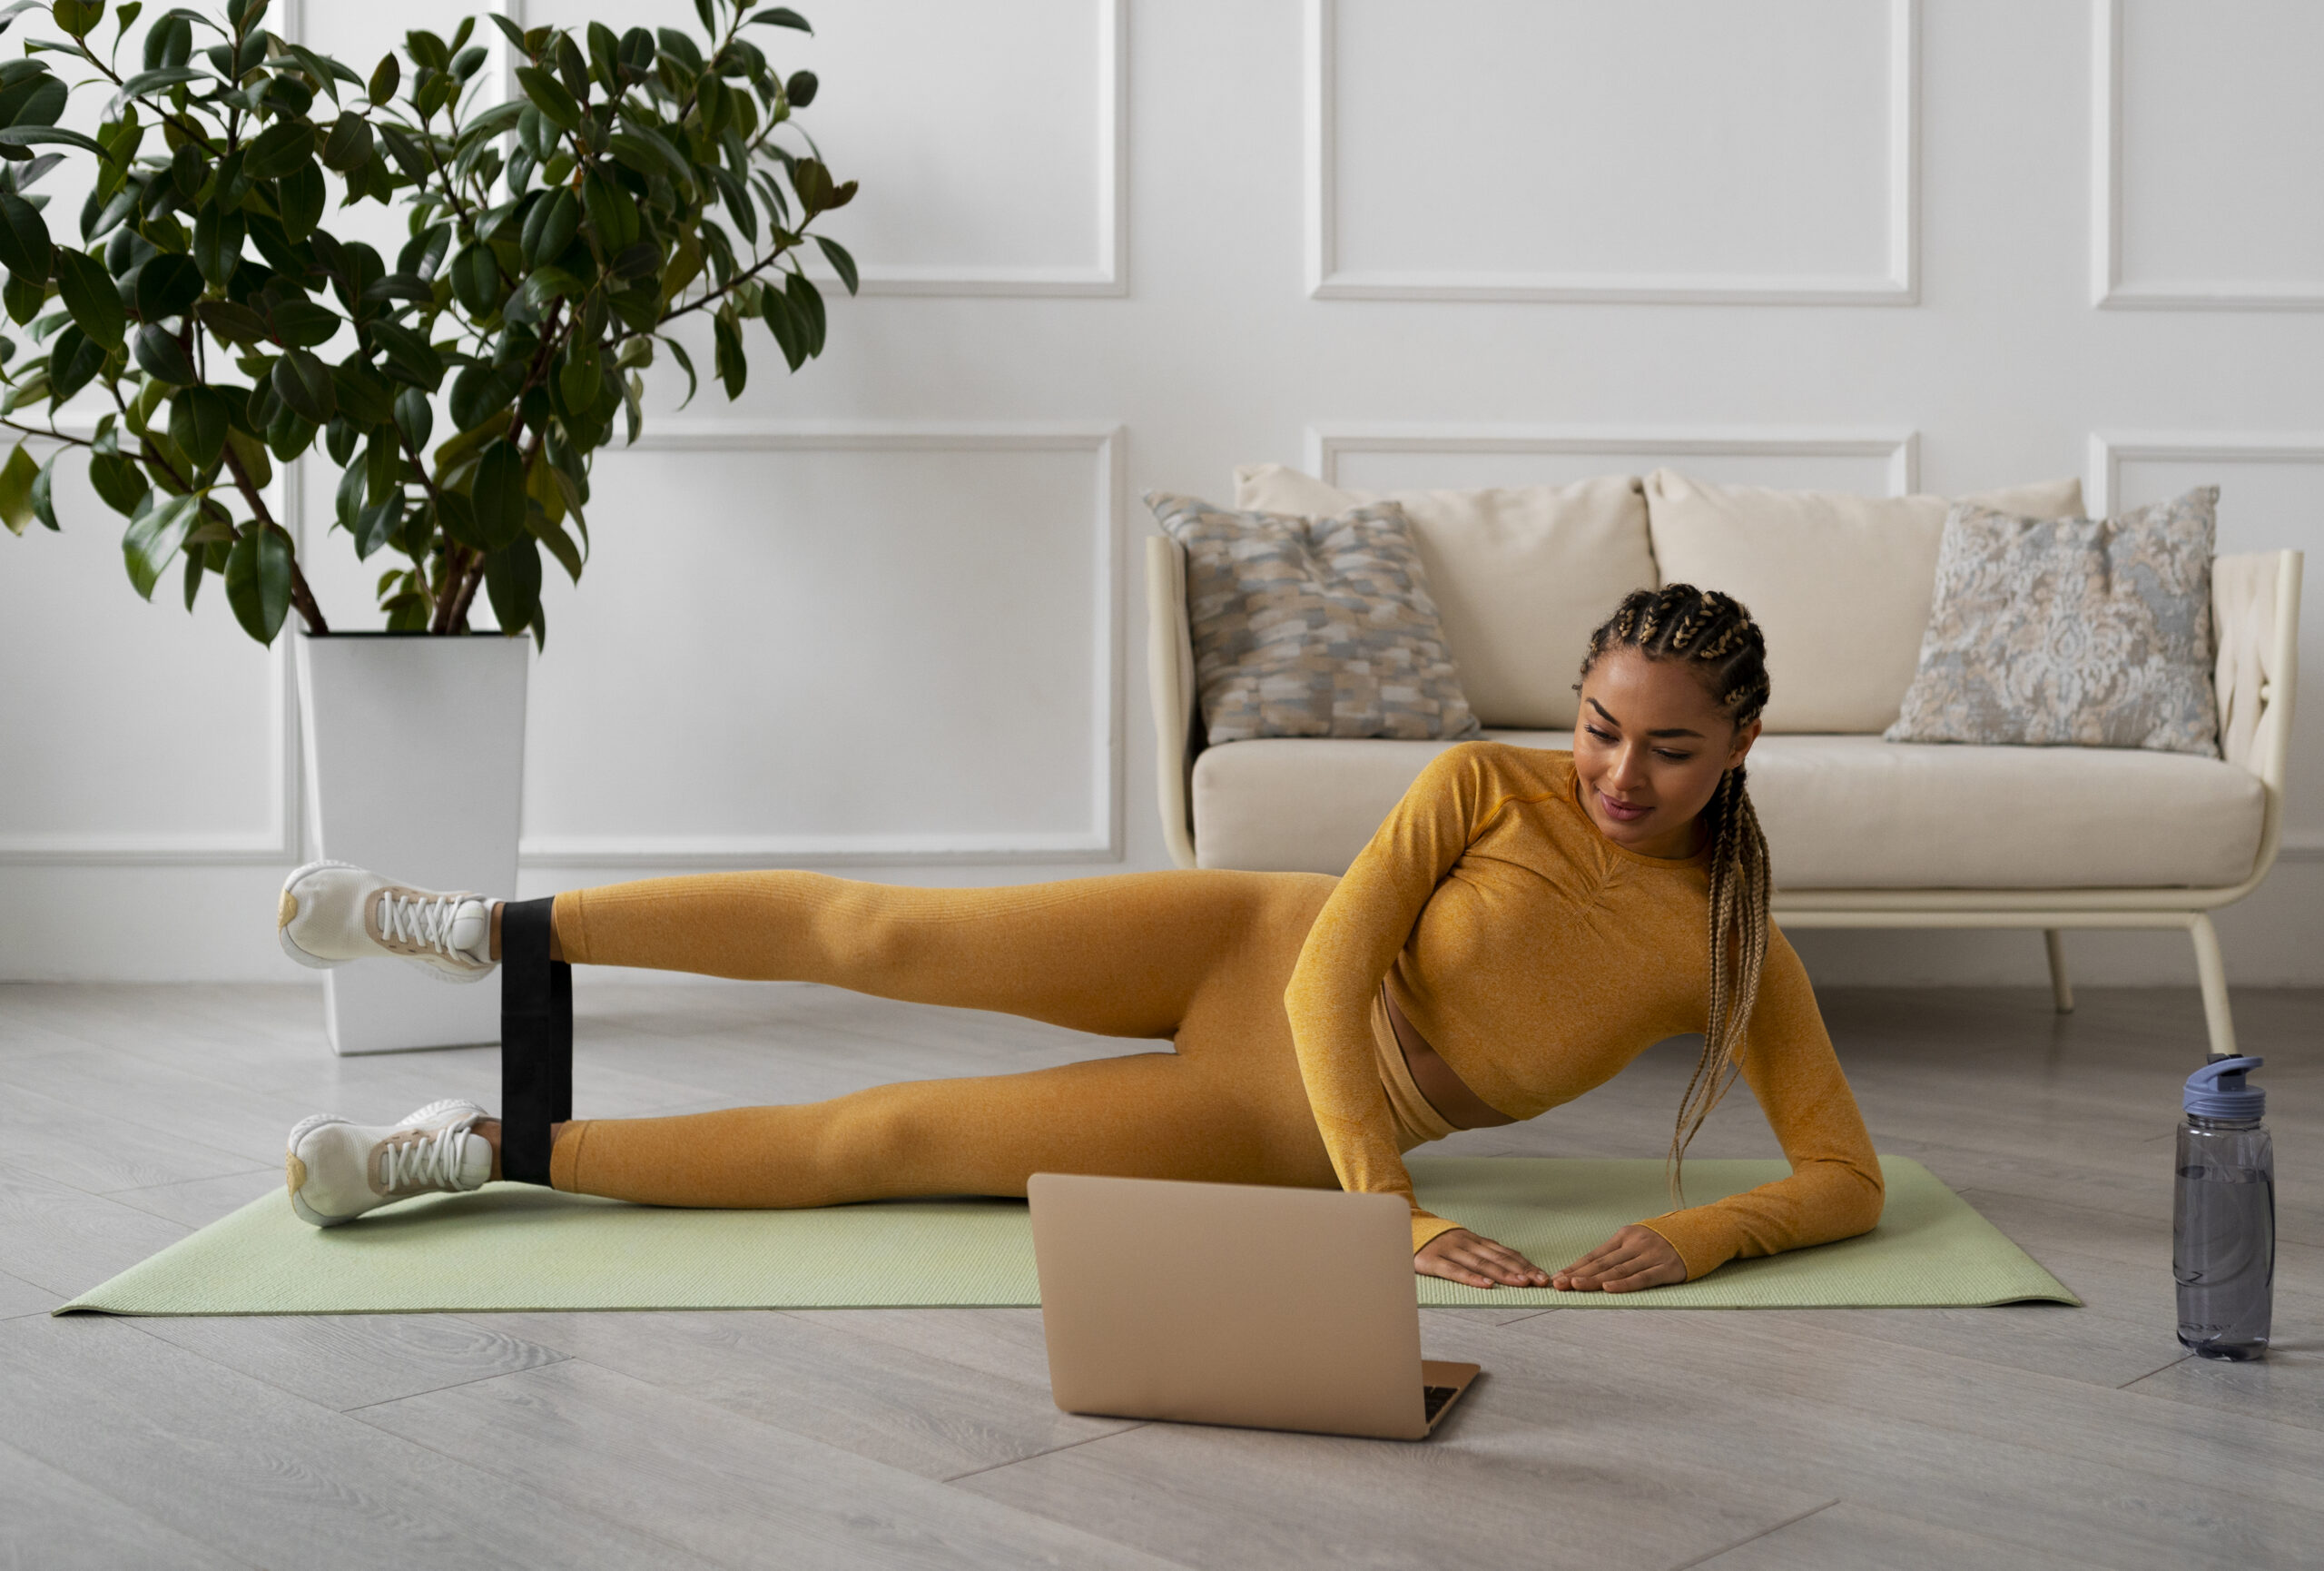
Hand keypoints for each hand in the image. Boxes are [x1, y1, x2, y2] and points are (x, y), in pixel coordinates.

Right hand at [1414, 1228, 1550, 1288]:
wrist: (1401, 1225)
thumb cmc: (1433, 1240)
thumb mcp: (1459, 1242)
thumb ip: (1479, 1252)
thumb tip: (1508, 1266)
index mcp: (1473, 1239)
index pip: (1505, 1252)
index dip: (1524, 1264)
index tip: (1542, 1276)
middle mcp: (1465, 1242)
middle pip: (1498, 1258)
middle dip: (1522, 1270)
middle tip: (1540, 1281)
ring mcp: (1449, 1250)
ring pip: (1481, 1263)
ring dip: (1504, 1274)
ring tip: (1522, 1283)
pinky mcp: (1432, 1260)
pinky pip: (1454, 1270)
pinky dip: (1471, 1278)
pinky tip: (1486, 1285)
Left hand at [1551, 1224, 1686, 1292]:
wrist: (1702, 1232)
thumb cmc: (1666, 1240)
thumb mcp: (1640, 1239)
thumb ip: (1620, 1251)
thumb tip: (1592, 1269)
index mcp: (1625, 1235)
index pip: (1595, 1255)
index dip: (1575, 1267)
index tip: (1558, 1277)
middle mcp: (1635, 1244)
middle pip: (1602, 1263)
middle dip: (1578, 1274)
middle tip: (1558, 1284)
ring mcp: (1651, 1255)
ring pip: (1617, 1270)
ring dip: (1594, 1280)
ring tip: (1575, 1287)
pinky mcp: (1667, 1268)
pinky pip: (1642, 1278)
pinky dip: (1624, 1284)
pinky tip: (1609, 1288)